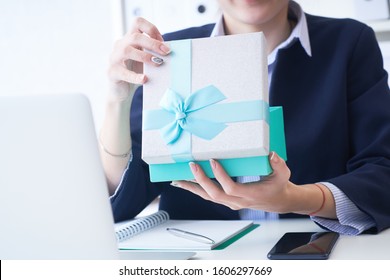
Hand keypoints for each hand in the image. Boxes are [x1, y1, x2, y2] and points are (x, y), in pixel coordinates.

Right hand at [107, 17, 170, 100]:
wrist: (121, 92)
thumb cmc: (136, 73)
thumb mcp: (145, 61)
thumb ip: (154, 54)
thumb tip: (170, 52)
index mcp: (129, 39)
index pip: (137, 23)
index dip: (151, 28)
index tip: (162, 41)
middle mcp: (120, 45)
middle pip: (135, 36)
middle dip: (152, 43)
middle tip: (166, 52)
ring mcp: (114, 58)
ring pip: (127, 50)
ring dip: (145, 56)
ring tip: (158, 63)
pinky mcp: (112, 72)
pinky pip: (123, 73)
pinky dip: (135, 76)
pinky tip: (145, 79)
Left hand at [172, 152, 294, 212]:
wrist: (278, 201)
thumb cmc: (278, 186)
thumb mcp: (284, 174)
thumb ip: (278, 164)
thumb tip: (271, 155)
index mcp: (250, 195)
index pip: (231, 188)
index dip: (220, 176)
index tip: (212, 161)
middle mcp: (237, 201)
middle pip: (215, 194)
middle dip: (201, 180)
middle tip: (191, 166)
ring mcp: (231, 203)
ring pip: (208, 197)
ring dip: (193, 188)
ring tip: (178, 179)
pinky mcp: (227, 200)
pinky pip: (209, 196)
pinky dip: (196, 190)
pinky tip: (186, 183)